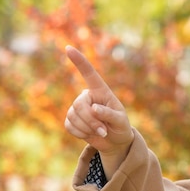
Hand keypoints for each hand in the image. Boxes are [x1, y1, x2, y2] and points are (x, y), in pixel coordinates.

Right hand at [64, 45, 133, 177]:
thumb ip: (109, 114)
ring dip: (88, 128)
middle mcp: (87, 97)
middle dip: (90, 120)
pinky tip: (90, 134)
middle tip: (104, 130)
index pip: (89, 74)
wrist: (115, 142)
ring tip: (101, 132)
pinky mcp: (71, 120)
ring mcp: (78, 108)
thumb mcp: (121, 121)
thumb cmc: (121, 127)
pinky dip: (81, 134)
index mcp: (101, 92)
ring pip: (73, 116)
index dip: (79, 61)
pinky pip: (69, 126)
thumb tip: (94, 109)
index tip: (68, 48)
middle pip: (79, 105)